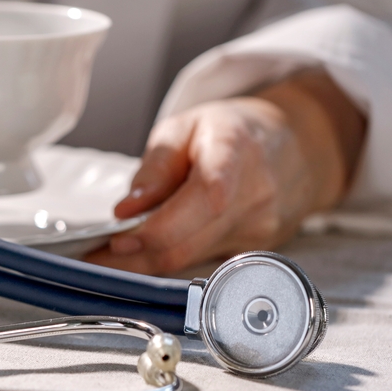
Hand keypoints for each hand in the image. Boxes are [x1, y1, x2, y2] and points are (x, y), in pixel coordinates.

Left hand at [86, 71, 365, 274]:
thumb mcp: (185, 127)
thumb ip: (154, 168)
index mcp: (237, 153)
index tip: (119, 239)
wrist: (298, 146)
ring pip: (191, 261)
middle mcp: (256, 197)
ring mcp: (261, 229)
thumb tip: (127, 211)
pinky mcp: (256, 252)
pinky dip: (169, 260)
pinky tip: (144, 253)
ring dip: (145, 263)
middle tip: (93, 257)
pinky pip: (202, 263)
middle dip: (135, 256)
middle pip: (190, 243)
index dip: (159, 228)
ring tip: (109, 256)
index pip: (205, 200)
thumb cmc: (234, 132)